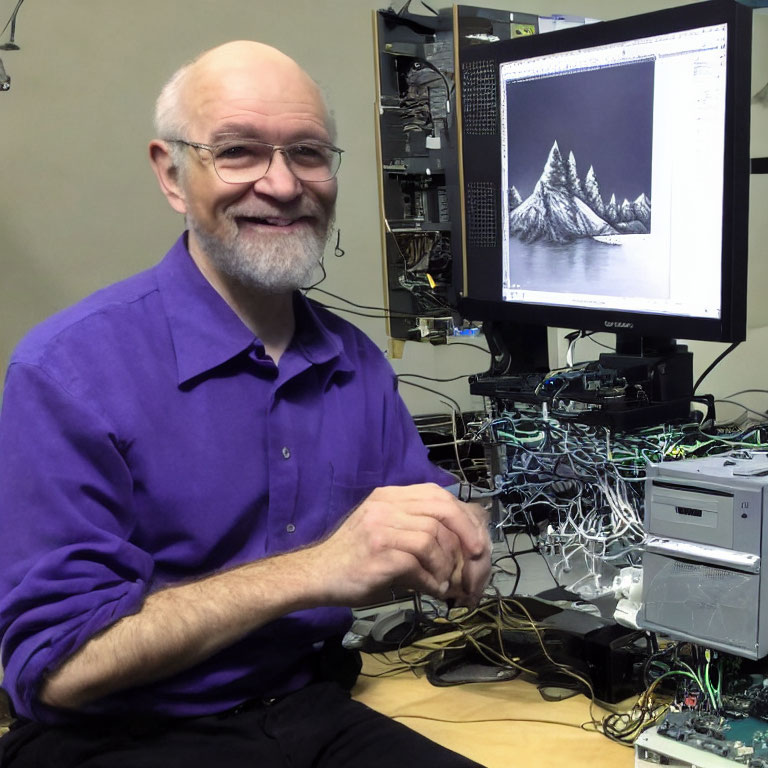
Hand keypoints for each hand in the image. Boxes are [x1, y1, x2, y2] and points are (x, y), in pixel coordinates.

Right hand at [311, 483, 490, 607]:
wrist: (317, 574)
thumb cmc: (353, 555)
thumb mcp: (383, 528)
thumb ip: (413, 526)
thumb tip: (458, 541)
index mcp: (389, 496)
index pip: (436, 493)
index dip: (461, 516)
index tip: (475, 539)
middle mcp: (386, 506)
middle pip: (441, 510)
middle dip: (465, 535)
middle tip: (476, 558)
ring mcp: (381, 527)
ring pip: (433, 538)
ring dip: (446, 565)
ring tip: (445, 582)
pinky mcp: (379, 553)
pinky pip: (419, 564)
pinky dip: (433, 581)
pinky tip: (433, 591)